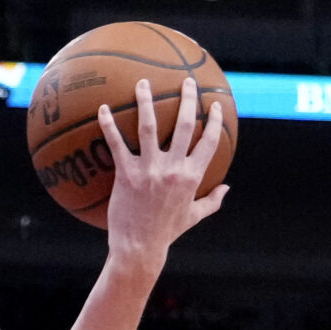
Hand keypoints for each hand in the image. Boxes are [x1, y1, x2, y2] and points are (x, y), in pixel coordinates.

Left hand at [99, 76, 228, 263]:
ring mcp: (149, 170)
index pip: (209, 141)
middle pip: (184, 125)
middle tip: (186, 81)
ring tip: (143, 83)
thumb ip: (212, 201)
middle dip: (187, 99)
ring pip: (149, 126)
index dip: (214, 120)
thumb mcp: (193, 216)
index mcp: (191, 176)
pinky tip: (103, 108)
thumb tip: (227, 188)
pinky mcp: (126, 175)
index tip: (214, 104)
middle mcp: (173, 169)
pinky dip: (109, 125)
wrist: (140, 248)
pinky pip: (117, 144)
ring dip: (146, 101)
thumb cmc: (166, 233)